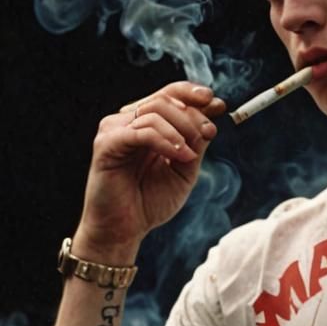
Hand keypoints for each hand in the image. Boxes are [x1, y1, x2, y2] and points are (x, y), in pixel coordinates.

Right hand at [76, 81, 225, 257]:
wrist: (124, 230)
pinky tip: (180, 154)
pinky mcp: (107, 145)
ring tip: (192, 154)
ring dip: (181, 129)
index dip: (194, 95)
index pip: (170, 96)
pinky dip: (165, 140)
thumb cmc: (149, 202)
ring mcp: (115, 131)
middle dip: (193, 114)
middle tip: (210, 131)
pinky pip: (140, 132)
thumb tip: (211, 122)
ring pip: (153, 111)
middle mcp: (128, 122)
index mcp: (146, 125)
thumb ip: (196, 146)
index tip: (220, 105)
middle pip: (164, 99)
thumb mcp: (184, 172)